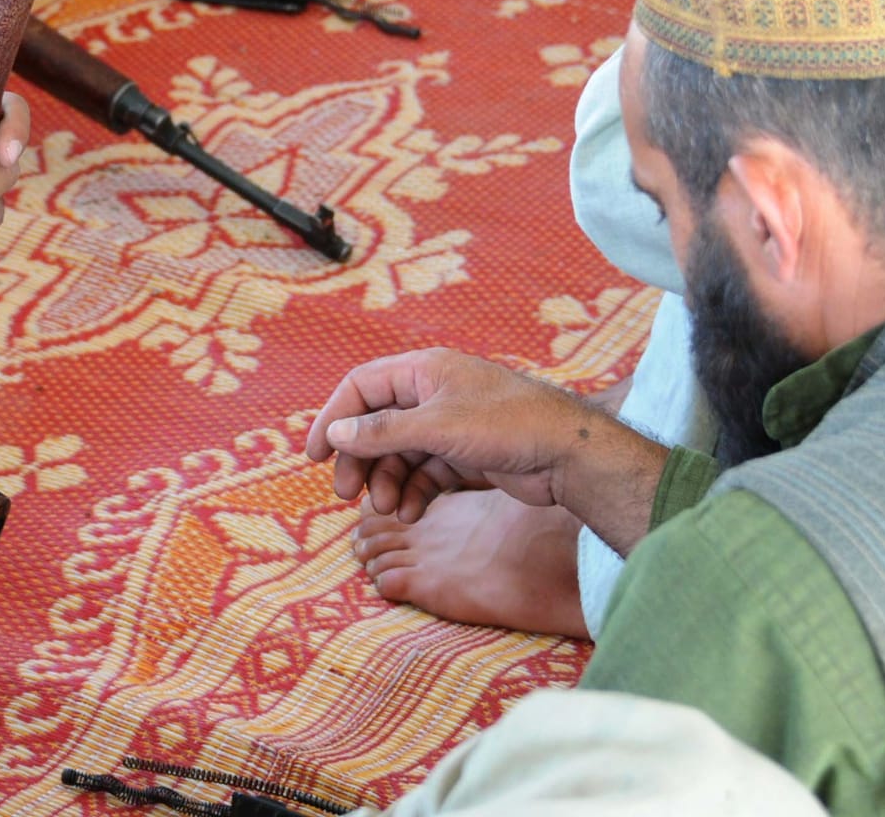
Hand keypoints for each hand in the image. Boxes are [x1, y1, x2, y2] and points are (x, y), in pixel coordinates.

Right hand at [305, 348, 587, 521]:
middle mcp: (432, 394)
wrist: (569, 455)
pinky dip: (414, 492)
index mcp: (423, 371)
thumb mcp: (436, 426)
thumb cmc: (506, 425)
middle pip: (376, 425)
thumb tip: (335, 433)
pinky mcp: (465, 455)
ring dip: (387, 482)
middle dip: (360, 460)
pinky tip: (412, 512)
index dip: (333, 417)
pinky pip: (424, 473)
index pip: (361, 387)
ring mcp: (449, 426)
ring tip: (389, 509)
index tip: (315, 455)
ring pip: (399, 454)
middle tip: (348, 494)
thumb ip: (381, 431)